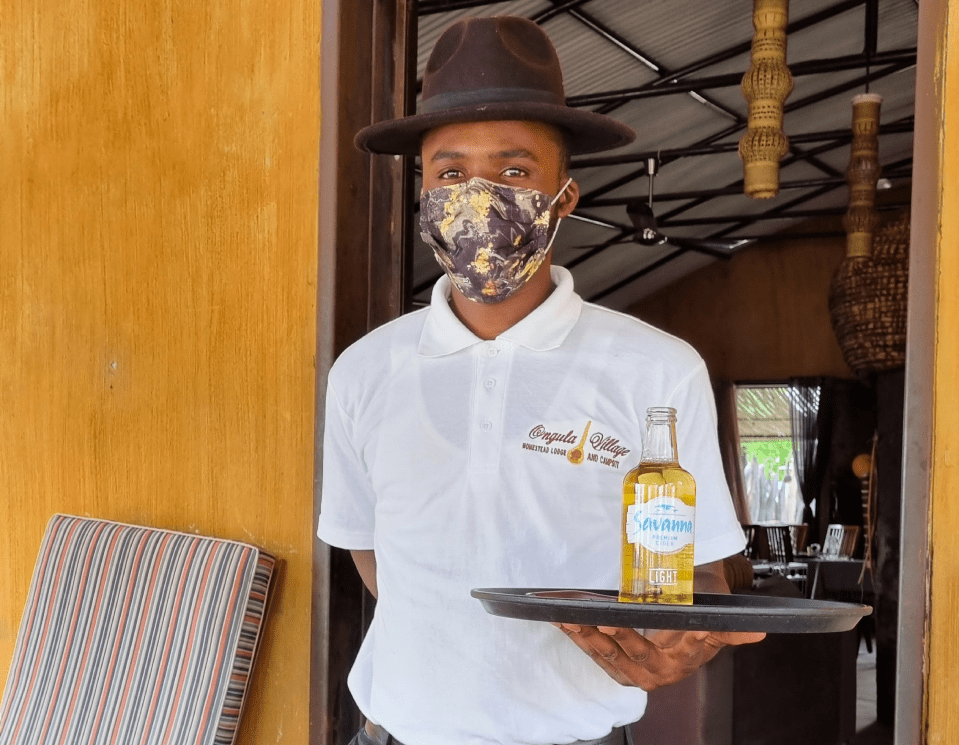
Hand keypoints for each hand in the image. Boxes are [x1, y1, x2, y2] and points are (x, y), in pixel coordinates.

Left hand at [555, 559, 764, 689]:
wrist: (699, 619)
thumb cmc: (705, 611)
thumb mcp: (720, 617)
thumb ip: (732, 628)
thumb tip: (756, 633)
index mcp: (678, 663)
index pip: (654, 650)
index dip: (633, 638)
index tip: (613, 621)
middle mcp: (655, 673)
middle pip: (624, 655)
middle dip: (602, 638)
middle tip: (587, 619)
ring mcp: (636, 671)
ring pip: (606, 656)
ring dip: (584, 638)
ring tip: (567, 618)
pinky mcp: (620, 664)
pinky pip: (597, 654)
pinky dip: (580, 638)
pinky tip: (564, 622)